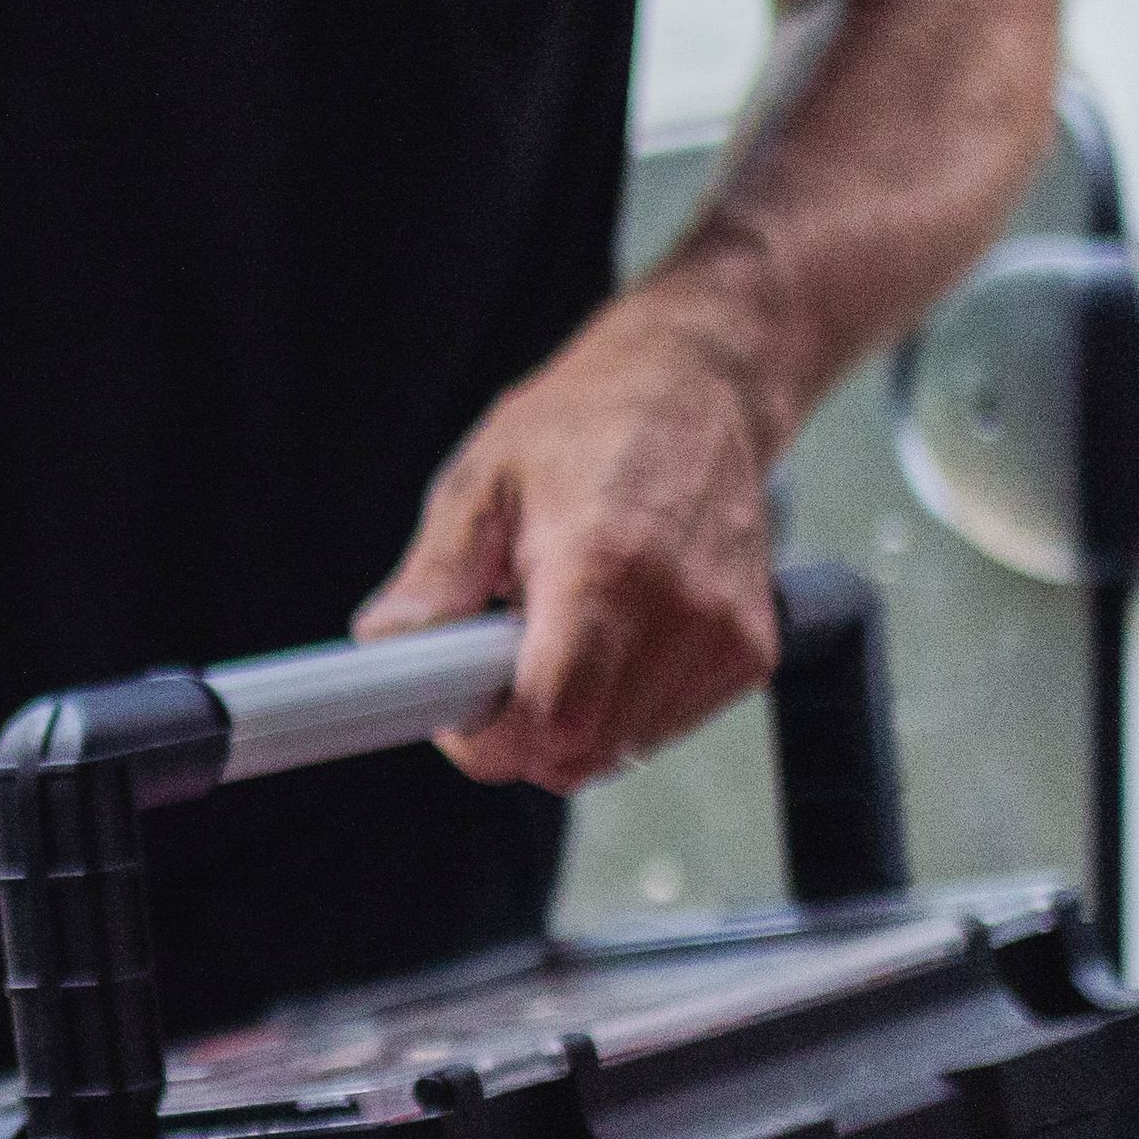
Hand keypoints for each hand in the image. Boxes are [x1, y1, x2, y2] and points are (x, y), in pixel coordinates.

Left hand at [358, 284, 786, 791]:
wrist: (699, 384)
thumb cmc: (590, 422)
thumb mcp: (484, 480)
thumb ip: (435, 576)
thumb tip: (388, 645)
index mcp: (602, 568)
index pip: (547, 722)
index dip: (488, 739)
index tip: (460, 711)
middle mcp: (678, 611)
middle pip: (581, 754)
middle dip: (523, 734)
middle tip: (498, 664)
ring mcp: (724, 636)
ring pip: (623, 750)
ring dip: (574, 720)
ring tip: (561, 633)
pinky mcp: (750, 651)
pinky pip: (667, 726)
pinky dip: (625, 706)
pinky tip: (613, 638)